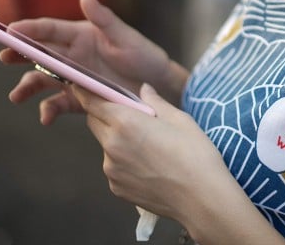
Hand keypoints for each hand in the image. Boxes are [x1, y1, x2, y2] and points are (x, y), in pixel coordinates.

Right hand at [2, 0, 172, 124]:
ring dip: (28, 86)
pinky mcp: (80, 98)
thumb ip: (104, 19)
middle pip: (39, 53)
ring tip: (17, 96)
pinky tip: (46, 117)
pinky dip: (49, 109)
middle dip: (19, 55)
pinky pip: (58, 103)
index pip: (49, 30)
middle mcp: (73, 55)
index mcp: (81, 35)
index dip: (28, 29)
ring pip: (43, 79)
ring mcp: (74, 77)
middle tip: (4, 58)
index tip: (9, 31)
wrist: (158, 87)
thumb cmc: (144, 55)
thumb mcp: (125, 37)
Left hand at [77, 83, 232, 224]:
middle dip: (105, 113)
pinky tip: (149, 165)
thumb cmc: (195, 155)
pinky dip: (123, 161)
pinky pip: (113, 166)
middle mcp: (112, 145)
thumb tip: (144, 89)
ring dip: (117, 138)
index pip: (92, 102)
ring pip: (105, 144)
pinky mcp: (116, 187)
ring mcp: (111, 169)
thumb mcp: (179, 119)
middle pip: (95, 121)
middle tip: (131, 114)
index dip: (85, 91)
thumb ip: (155, 102)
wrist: (201, 198)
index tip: (83, 85)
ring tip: (149, 146)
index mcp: (126, 122)